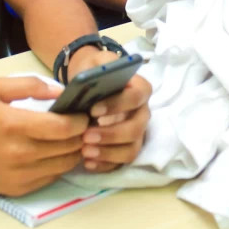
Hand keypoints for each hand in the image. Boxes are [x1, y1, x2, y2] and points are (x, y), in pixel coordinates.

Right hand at [0, 76, 86, 196]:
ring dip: (74, 151)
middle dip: (81, 135)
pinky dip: (59, 165)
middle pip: (69, 147)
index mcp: (14, 125)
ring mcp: (20, 175)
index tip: (82, 114)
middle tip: (82, 125)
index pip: (63, 128)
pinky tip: (54, 153)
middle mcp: (20, 153)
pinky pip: (52, 177)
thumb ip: (28, 85)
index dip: (80, 121)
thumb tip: (59, 91)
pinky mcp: (19, 189)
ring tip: (71, 139)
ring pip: (65, 164)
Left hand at [68, 48, 151, 172]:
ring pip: (131, 149)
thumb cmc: (95, 73)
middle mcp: (143, 112)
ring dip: (108, 153)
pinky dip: (105, 165)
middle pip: (136, 128)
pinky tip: (88, 163)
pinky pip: (121, 162)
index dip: (117, 105)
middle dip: (111, 135)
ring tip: (85, 151)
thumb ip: (96, 70)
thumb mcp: (95, 64)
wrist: (90, 84)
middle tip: (86, 136)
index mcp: (140, 89)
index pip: (136, 97)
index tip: (93, 110)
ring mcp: (136, 133)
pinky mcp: (126, 147)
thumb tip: (89, 82)